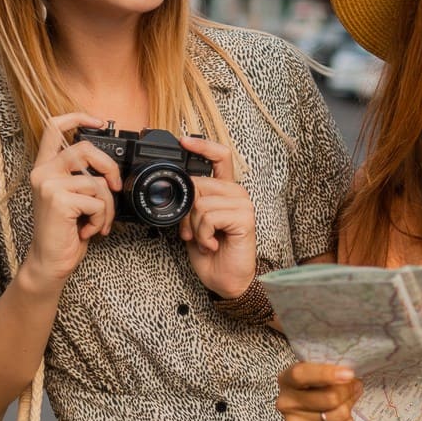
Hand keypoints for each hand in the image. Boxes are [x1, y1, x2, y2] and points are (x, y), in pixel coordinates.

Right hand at [23, 113, 121, 289]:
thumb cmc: (64, 232)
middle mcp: (42, 172)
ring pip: (97, 182)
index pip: (53, 127)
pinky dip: (101, 219)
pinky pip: (97, 201)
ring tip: (97, 222)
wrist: (50, 261)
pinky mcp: (58, 200)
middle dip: (110, 168)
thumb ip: (82, 177)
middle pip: (85, 148)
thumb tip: (110, 169)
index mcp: (45, 167)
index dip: (78, 117)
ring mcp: (48, 185)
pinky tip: (88, 231)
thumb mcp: (72, 198)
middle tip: (115, 187)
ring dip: (107, 207)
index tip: (100, 122)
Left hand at [176, 136, 258, 298]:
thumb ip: (191, 203)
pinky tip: (212, 244)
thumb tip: (177, 188)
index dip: (202, 145)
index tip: (183, 141)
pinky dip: (203, 234)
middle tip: (192, 232)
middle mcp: (237, 193)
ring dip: (194, 227)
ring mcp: (243, 204)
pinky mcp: (244, 218)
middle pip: (199, 183)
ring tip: (204, 240)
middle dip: (186, 211)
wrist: (226, 279)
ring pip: (201, 202)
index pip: (220, 156)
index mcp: (226, 191)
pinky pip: (209, 216)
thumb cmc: (212, 252)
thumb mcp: (195, 223)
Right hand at [276, 362, 359, 420]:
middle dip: (348, 391)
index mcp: (286, 379)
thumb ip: (331, 368)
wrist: (316, 411)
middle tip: (355, 385)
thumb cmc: (319, 385)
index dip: (326, 374)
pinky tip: (342, 419)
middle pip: (330, 398)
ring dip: (349, 406)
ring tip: (348, 401)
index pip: (301, 374)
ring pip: (339, 415)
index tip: (349, 374)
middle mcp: (286, 402)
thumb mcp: (321, 370)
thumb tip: (349, 376)